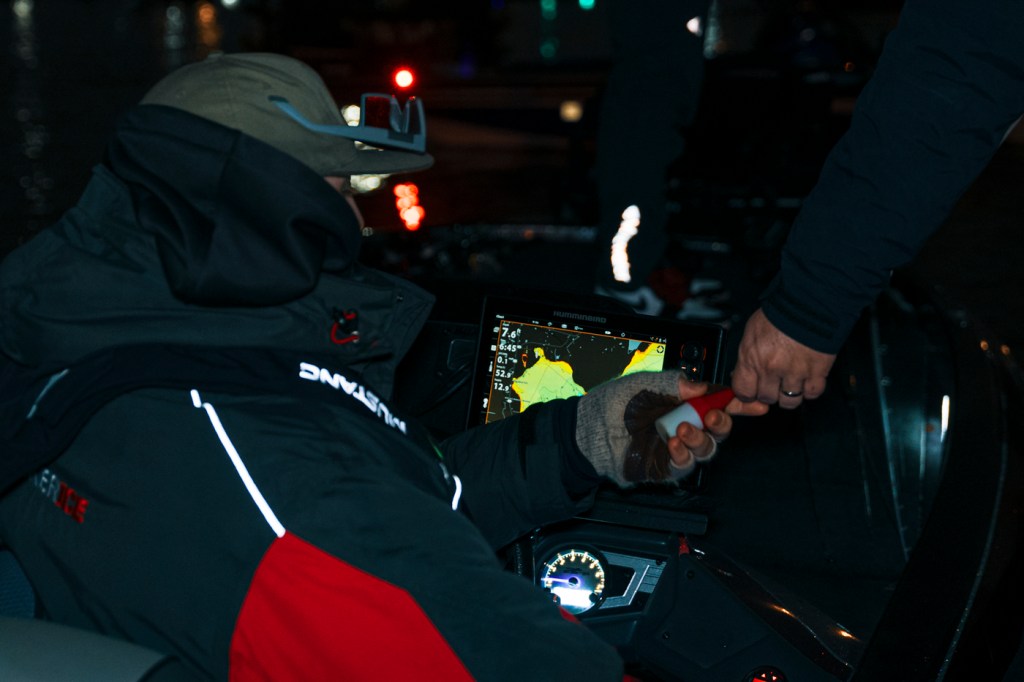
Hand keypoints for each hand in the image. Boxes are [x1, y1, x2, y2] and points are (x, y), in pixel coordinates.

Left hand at [576, 372, 767, 485]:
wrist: (591, 428)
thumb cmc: (615, 403)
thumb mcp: (649, 383)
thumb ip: (678, 384)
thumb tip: (704, 386)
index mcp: (684, 403)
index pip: (718, 403)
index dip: (739, 404)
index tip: (755, 403)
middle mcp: (684, 425)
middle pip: (719, 429)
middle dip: (723, 422)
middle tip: (713, 415)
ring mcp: (675, 447)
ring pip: (706, 449)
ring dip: (701, 438)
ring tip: (683, 429)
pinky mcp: (664, 466)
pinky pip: (685, 465)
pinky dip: (684, 454)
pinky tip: (674, 444)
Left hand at [731, 308, 836, 407]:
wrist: (810, 302)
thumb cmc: (781, 313)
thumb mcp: (752, 332)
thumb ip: (747, 356)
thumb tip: (743, 373)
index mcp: (752, 358)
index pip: (743, 392)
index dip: (748, 394)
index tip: (752, 391)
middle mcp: (772, 368)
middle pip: (767, 399)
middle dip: (770, 393)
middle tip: (774, 383)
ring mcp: (795, 372)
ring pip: (790, 401)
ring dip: (790, 394)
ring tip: (791, 383)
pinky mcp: (817, 372)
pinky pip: (812, 394)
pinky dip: (810, 390)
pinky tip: (807, 380)